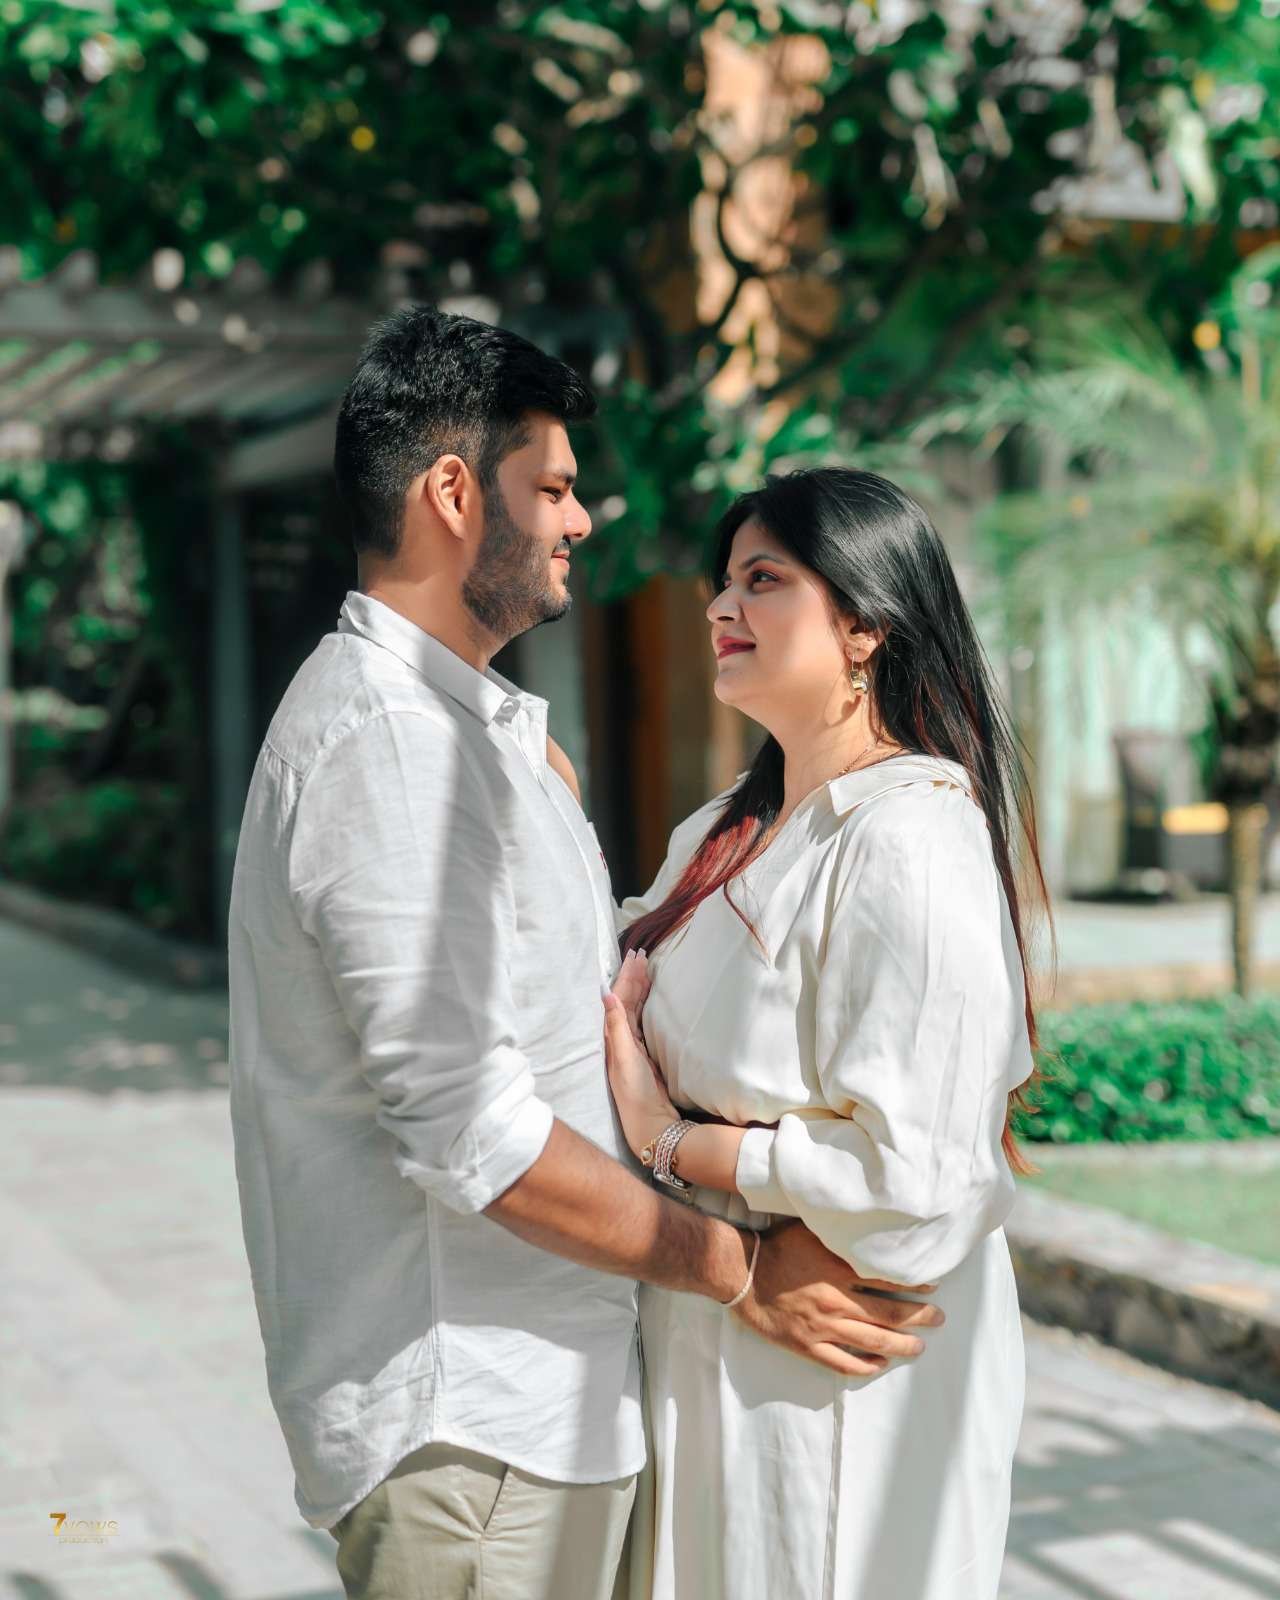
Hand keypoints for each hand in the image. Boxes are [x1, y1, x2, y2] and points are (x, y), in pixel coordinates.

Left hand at [603, 966, 676, 1159]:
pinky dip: (646, 1004)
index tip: (636, 955)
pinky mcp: (645, 1053)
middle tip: (642, 954)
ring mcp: (633, 1045)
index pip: (620, 998)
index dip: (627, 976)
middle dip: (634, 976)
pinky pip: (643, 1020)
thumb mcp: (624, 1057)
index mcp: (613, 1036)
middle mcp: (621, 1038)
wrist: (649, 1122)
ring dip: (640, 987)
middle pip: (627, 999)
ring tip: (646, 968)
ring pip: (635, 1007)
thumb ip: (616, 1025)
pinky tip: (649, 997)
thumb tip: (604, 992)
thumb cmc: (634, 1092)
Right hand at [734, 1219, 943, 1376]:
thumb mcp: (812, 1231)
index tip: (933, 1286)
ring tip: (919, 1346)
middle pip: (890, 1314)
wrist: (741, 1274)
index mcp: (840, 1269)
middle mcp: (837, 1300)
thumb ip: (841, 1236)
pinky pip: (843, 1363)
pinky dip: (866, 1366)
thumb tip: (873, 1230)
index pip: (889, 1280)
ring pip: (873, 1341)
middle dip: (920, 1318)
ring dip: (902, 1345)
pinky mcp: (808, 1345)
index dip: (915, 1285)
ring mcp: (823, 1326)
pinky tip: (881, 1364)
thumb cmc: (777, 1247)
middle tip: (939, 1319)